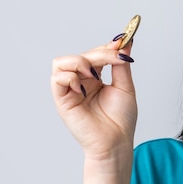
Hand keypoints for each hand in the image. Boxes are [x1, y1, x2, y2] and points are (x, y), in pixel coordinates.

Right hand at [50, 37, 137, 159]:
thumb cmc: (121, 120)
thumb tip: (125, 41)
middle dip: (100, 53)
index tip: (122, 43)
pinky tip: (84, 86)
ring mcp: (70, 90)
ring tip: (96, 75)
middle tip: (116, 58)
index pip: (94, 54)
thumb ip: (121, 64)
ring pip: (62, 62)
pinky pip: (57, 79)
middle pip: (81, 55)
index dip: (106, 47)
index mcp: (95, 78)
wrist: (116, 141)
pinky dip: (70, 76)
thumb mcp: (125, 86)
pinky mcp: (62, 100)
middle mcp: (81, 82)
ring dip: (80, 61)